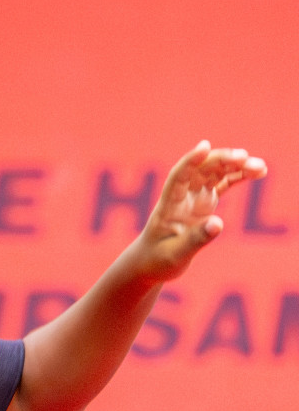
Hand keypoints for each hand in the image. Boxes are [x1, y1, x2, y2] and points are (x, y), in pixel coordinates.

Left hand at [135, 141, 266, 281]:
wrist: (151, 263)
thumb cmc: (157, 260)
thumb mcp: (175, 255)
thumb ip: (196, 239)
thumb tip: (218, 224)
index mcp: (168, 206)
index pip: (178, 177)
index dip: (190, 161)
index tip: (204, 146)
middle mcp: (181, 196)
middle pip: (201, 171)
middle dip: (222, 161)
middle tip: (246, 158)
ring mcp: (193, 198)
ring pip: (215, 174)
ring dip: (236, 167)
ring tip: (260, 168)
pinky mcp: (204, 203)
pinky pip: (222, 185)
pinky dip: (238, 177)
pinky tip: (257, 172)